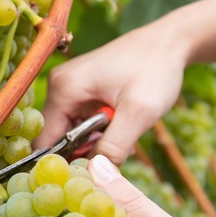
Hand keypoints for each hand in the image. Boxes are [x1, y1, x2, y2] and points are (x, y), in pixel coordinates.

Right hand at [34, 25, 185, 164]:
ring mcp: (67, 87)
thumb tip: (94, 175)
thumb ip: (114, 146)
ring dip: (92, 143)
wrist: (171, 41)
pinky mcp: (79, 90)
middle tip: (114, 153)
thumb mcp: (140, 112)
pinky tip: (118, 128)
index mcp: (63, 89)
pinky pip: (78, 122)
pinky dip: (97, 132)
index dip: (63, 163)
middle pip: (56, 138)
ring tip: (121, 136)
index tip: (89, 175)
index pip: (44, 141)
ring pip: (69, 132)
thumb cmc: (156, 69)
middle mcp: (58, 87)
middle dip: (82, 152)